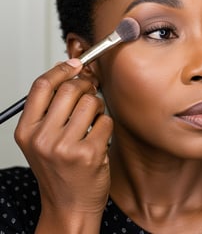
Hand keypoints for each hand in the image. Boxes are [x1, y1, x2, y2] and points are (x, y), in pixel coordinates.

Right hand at [14, 59, 112, 231]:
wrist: (69, 206)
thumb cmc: (59, 170)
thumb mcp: (42, 140)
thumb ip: (51, 109)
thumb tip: (68, 73)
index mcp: (26, 131)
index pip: (42, 86)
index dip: (61, 69)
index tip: (75, 64)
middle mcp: (42, 138)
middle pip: (70, 89)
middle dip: (86, 86)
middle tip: (90, 92)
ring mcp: (65, 147)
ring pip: (91, 102)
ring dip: (98, 107)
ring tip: (94, 119)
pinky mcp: (89, 154)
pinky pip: (106, 120)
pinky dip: (106, 124)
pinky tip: (99, 137)